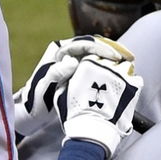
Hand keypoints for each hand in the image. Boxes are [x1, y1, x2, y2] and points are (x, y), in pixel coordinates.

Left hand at [13, 35, 134, 137]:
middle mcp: (66, 55)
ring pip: (96, 56)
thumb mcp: (42, 88)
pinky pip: (95, 67)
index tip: (114, 56)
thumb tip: (73, 61)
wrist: (32, 114)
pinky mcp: (78, 74)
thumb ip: (55, 74)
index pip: (82, 45)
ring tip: (128, 64)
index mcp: (57, 53)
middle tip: (128, 57)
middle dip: (111, 50)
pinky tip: (120, 74)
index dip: (100, 48)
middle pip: (92, 46)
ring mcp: (73, 64)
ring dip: (112, 58)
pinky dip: (108, 69)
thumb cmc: (35, 102)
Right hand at [56, 54, 142, 157]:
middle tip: (106, 80)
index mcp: (87, 64)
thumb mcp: (61, 91)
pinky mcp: (133, 86)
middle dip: (109, 66)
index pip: (95, 53)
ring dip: (122, 72)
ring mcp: (121, 75)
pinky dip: (132, 83)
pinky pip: (136, 78)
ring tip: (116, 86)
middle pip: (111, 58)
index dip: (95, 63)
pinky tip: (124, 92)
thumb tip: (71, 62)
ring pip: (126, 65)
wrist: (93, 130)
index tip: (95, 71)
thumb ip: (66, 74)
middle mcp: (106, 66)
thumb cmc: (75, 113)